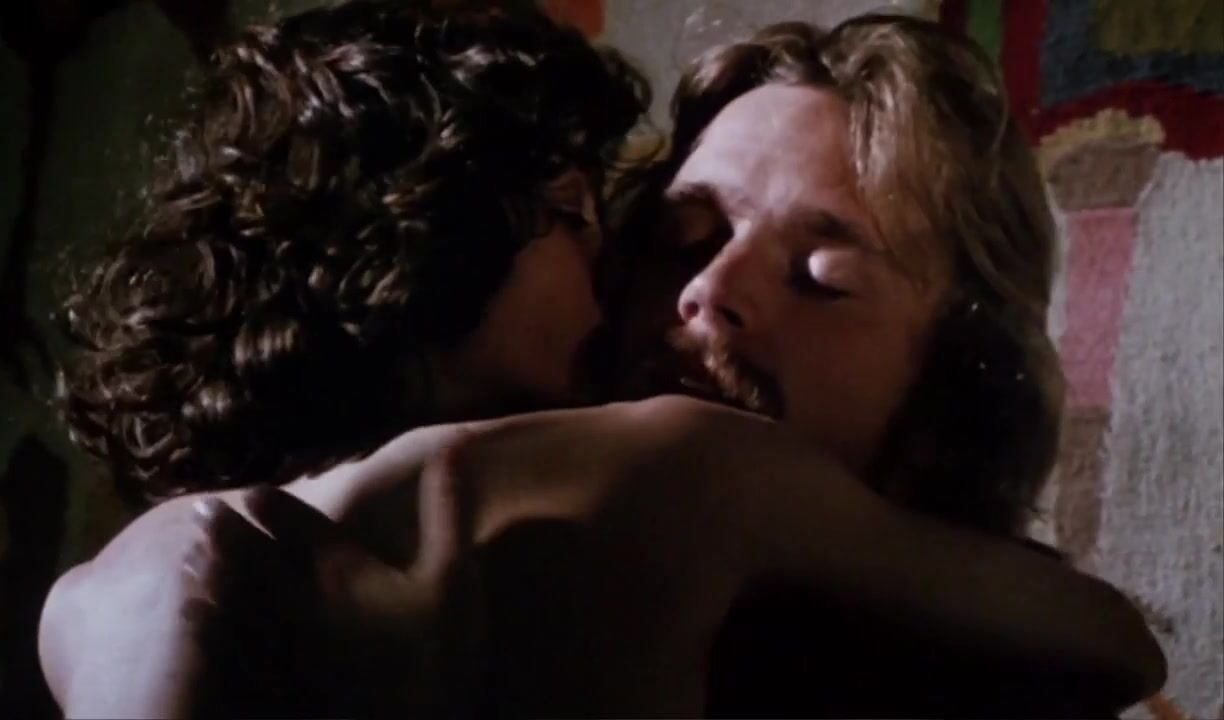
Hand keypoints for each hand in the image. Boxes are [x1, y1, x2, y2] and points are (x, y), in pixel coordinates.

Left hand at [184, 457, 481, 717]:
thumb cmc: (435, 649)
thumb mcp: (454, 575)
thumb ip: (447, 511)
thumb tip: (451, 449)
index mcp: (336, 566)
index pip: (294, 522)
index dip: (270, 503)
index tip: (249, 490)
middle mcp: (295, 596)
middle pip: (249, 554)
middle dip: (224, 530)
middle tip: (200, 511)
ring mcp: (275, 643)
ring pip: (230, 596)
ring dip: (206, 573)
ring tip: (185, 556)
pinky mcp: (268, 681)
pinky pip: (224, 647)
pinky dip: (205, 628)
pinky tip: (192, 621)